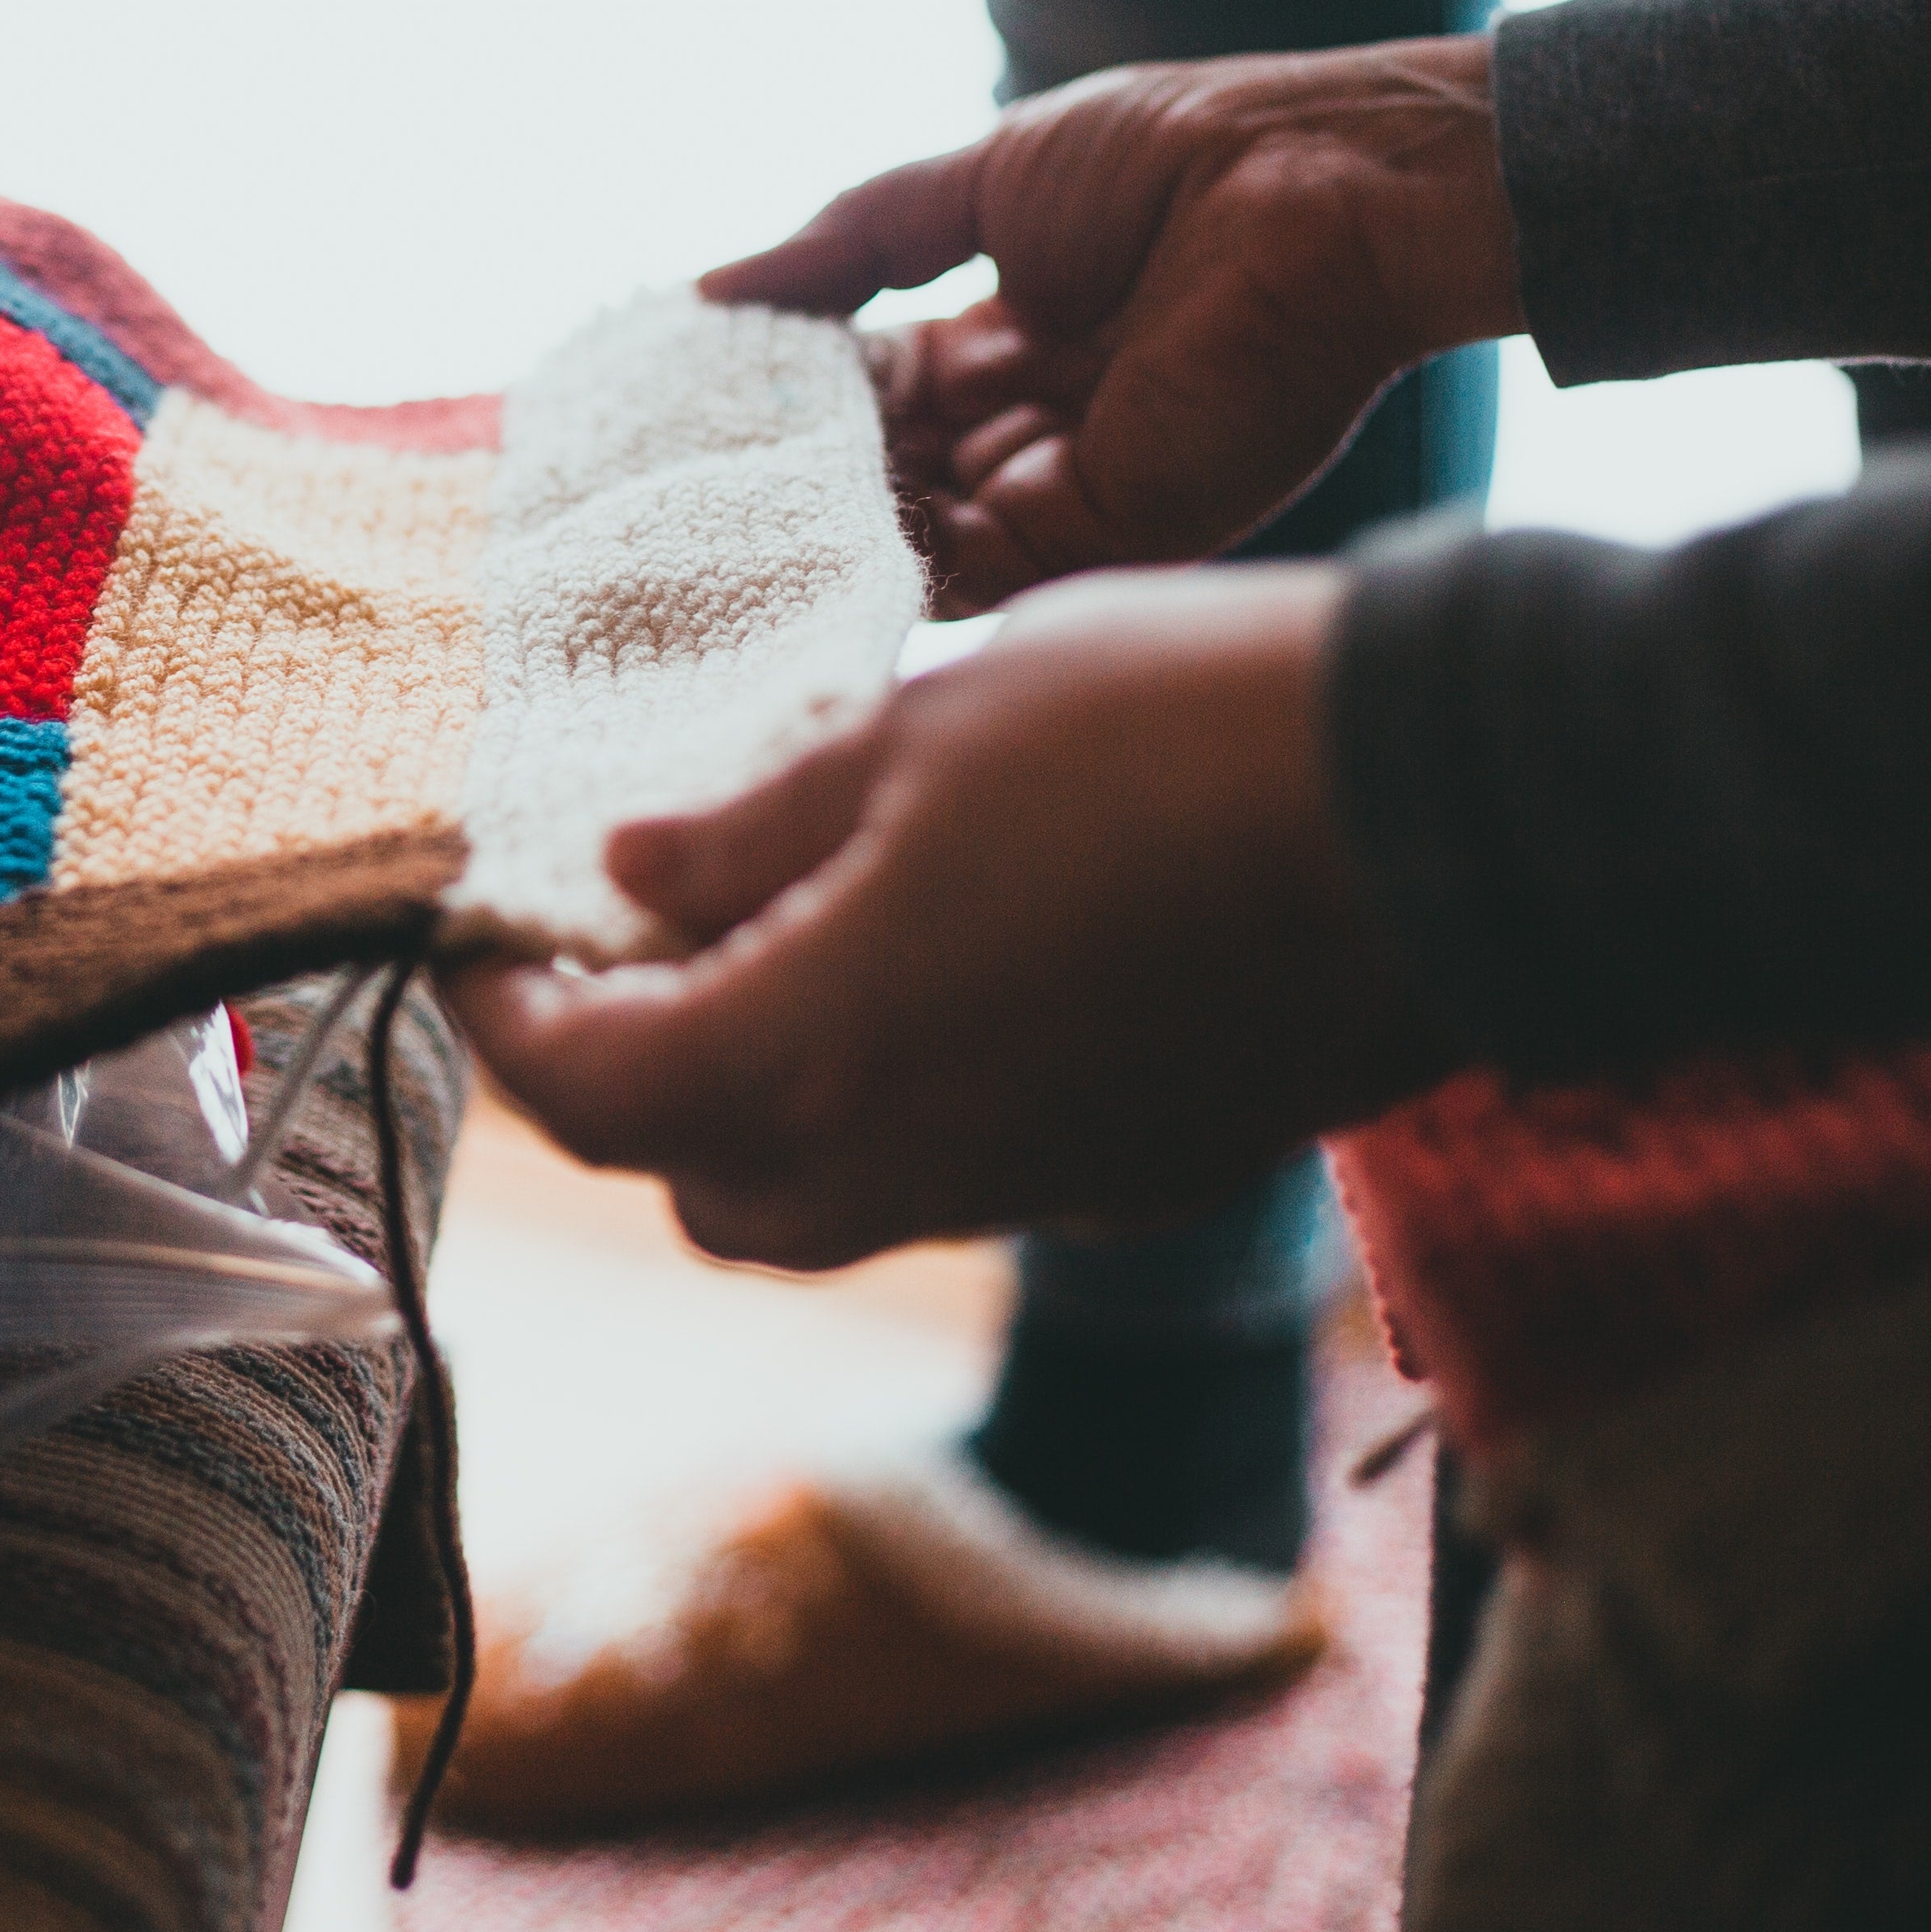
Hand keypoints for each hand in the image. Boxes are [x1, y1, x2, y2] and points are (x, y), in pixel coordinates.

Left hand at [444, 568, 1458, 1271]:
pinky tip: (923, 971)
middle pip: (698, 1185)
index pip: (590, 1096)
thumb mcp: (921, 728)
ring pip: (829, 1203)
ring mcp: (1038, 1187)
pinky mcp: (1140, 1175)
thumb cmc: (1170, 733)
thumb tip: (633, 869)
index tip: (478, 938)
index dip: (507, 1022)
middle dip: (630, 1087)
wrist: (1452, 808)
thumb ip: (756, 828)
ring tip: (759, 951)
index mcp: (820, 1052)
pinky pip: (960, 1179)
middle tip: (612, 953)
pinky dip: (896, 1103)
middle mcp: (914, 1163)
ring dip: (763, 1108)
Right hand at [709, 38, 1526, 612]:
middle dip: (805, 467)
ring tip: (733, 498)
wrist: (1321, 192)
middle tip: (697, 469)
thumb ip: (851, 241)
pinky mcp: (1105, 527)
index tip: (709, 397)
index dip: (802, 392)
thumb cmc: (1175, 156)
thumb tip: (713, 288)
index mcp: (1020, 333)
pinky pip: (976, 569)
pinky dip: (892, 555)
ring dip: (834, 515)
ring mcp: (1071, 483)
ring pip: (920, 526)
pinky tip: (815, 526)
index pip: (883, 388)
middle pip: (892, 468)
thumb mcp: (981, 180)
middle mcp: (1040, 421)